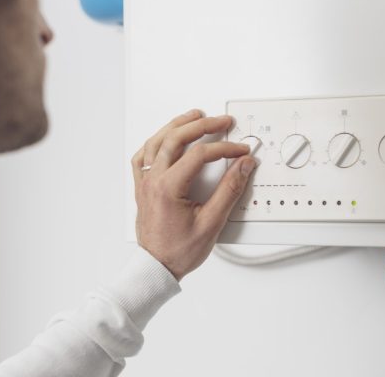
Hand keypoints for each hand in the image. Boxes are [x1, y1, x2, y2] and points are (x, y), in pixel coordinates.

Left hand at [131, 110, 255, 280]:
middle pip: (176, 138)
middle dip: (202, 125)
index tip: (240, 152)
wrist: (156, 267)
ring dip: (177, 125)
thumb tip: (242, 167)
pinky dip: (155, 142)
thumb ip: (229, 190)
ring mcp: (145, 182)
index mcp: (168, 187)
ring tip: (194, 117)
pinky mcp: (142, 187)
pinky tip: (163, 138)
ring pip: (157, 141)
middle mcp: (153, 180)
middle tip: (221, 121)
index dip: (224, 149)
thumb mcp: (211, 223)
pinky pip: (143, 156)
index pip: (200, 155)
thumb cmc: (178, 251)